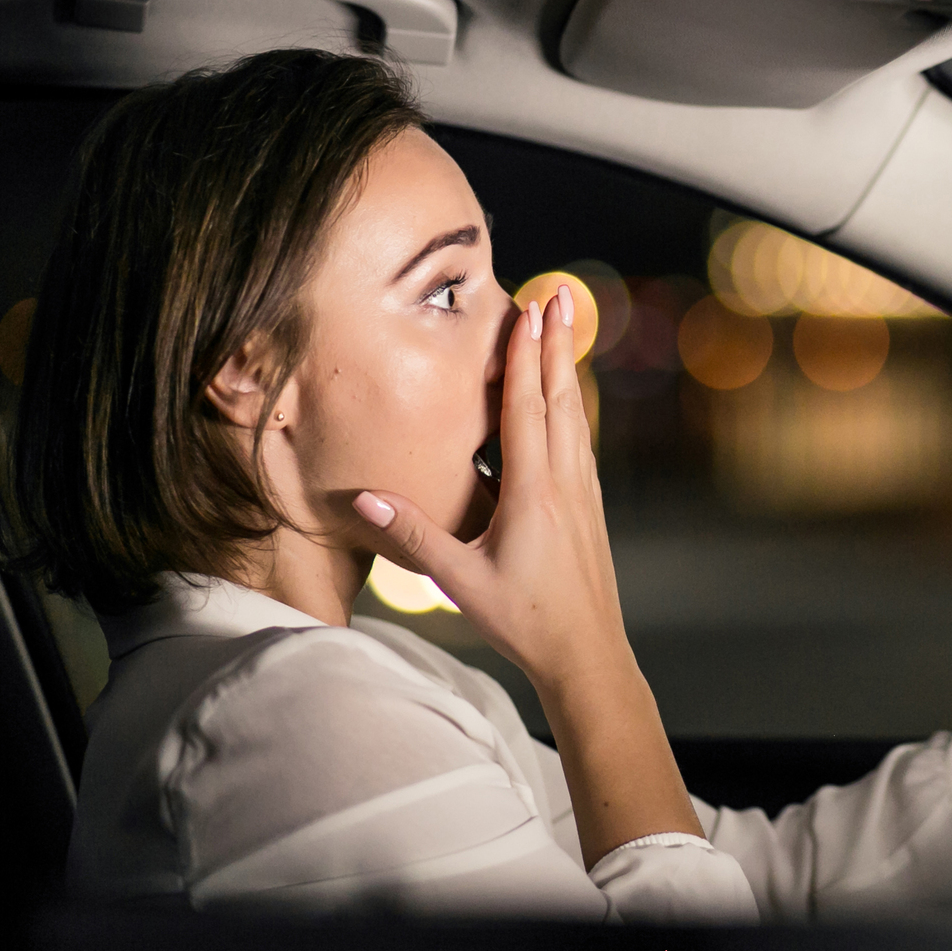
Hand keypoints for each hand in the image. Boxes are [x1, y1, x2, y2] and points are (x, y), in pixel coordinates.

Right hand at [350, 285, 626, 689]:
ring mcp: (583, 495)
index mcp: (535, 493)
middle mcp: (566, 484)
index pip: (527, 409)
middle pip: (560, 398)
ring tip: (566, 327)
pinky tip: (569, 402)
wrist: (587, 657)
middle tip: (560, 294)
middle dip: (557, 342)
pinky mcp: (589, 510)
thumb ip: (413, 536)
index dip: (525, 356)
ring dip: (567, 368)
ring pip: (575, 417)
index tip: (528, 310)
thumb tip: (362, 497)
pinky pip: (580, 443)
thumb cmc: (526, 622)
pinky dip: (572, 408)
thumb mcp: (461, 582)